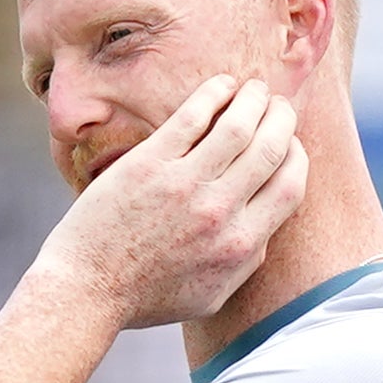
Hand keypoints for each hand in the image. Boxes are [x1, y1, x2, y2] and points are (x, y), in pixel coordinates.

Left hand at [35, 75, 307, 330]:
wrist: (87, 291)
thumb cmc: (146, 297)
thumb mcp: (210, 295)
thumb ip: (245, 263)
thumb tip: (265, 229)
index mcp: (240, 246)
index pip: (290, 184)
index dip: (296, 155)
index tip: (288, 142)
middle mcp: (219, 213)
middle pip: (272, 148)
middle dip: (282, 118)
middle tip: (277, 105)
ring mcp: (184, 186)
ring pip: (239, 124)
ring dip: (254, 98)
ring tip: (254, 88)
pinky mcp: (149, 164)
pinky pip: (193, 115)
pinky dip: (215, 93)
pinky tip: (221, 85)